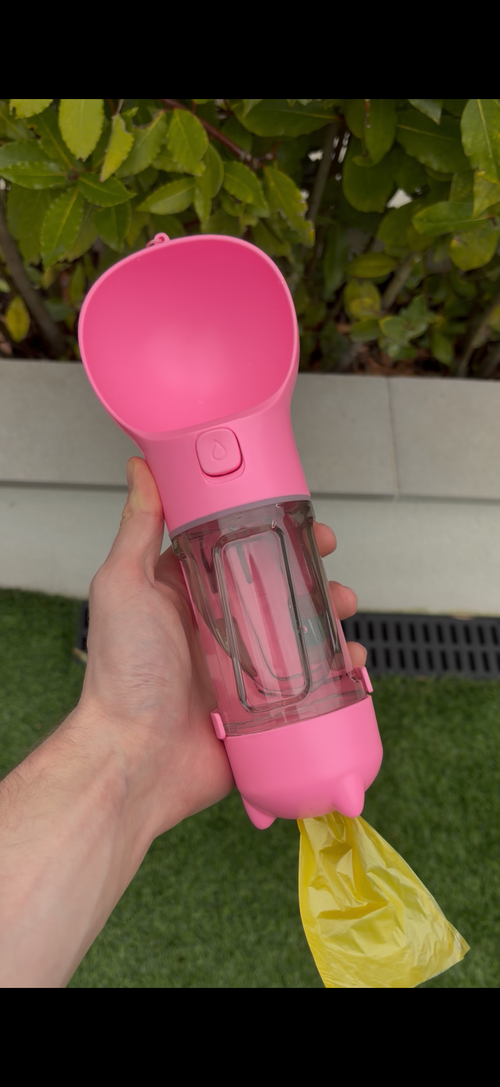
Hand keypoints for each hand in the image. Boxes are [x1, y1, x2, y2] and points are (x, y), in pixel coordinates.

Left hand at [80, 458, 366, 840]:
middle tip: (330, 569)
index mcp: (185, 597)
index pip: (236, 553)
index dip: (270, 534)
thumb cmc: (121, 676)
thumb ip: (138, 528)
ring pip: (297, 636)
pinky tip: (349, 665)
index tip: (300, 521)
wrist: (134, 759)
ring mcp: (240, 671)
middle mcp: (214, 631)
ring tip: (345, 615)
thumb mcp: (124, 586)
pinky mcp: (260, 710)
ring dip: (328, 621)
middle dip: (311, 578)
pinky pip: (306, 687)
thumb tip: (140, 469)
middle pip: (275, 592)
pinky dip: (334, 674)